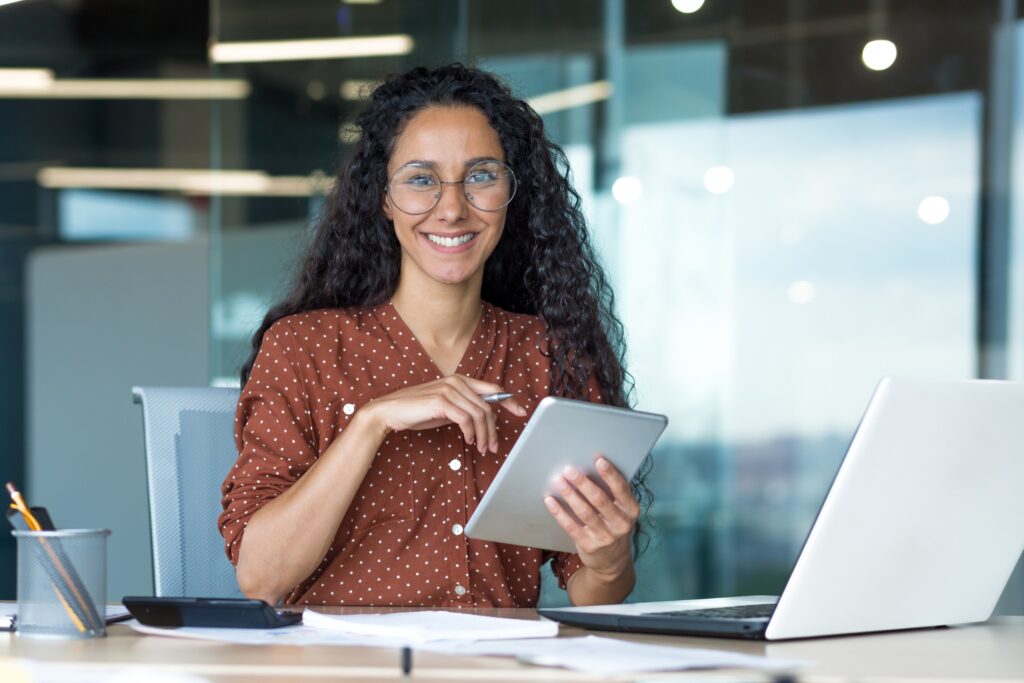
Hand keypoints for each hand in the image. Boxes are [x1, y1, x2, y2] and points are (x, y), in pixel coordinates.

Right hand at [358, 375, 526, 453]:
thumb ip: (463, 408)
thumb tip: (483, 419)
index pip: (492, 388)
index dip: (509, 400)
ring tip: (483, 448)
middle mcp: (457, 381)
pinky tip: (470, 441)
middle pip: (487, 407)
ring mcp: (449, 390)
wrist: (390, 411)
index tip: (521, 411)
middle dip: (493, 430)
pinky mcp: (441, 401)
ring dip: (484, 435)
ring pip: (479, 414)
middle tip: (494, 446)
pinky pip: (466, 419)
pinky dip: (471, 433)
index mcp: (460, 380)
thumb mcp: (445, 408)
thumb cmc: (416, 411)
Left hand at [544, 456, 638, 579]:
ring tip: (558, 482)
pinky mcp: (589, 545)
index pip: (621, 489)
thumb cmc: (614, 526)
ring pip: (585, 512)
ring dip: (570, 495)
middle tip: (569, 470)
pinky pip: (571, 526)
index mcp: (630, 510)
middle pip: (599, 499)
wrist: (613, 562)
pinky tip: (550, 501)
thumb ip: (612, 493)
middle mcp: (621, 523)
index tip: (598, 460)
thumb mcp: (621, 511)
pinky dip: (559, 512)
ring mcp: (605, 536)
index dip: (610, 474)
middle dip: (583, 483)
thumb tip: (589, 467)